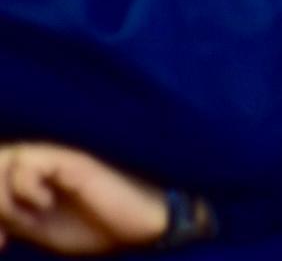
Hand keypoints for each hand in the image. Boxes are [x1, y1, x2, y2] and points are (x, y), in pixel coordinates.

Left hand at [0, 143, 170, 254]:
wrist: (147, 223)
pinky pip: (28, 163)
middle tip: (4, 238)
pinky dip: (25, 188)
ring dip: (2, 198)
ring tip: (25, 220)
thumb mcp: (44, 231)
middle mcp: (41, 162)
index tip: (1, 244)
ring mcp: (56, 157)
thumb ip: (13, 218)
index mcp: (33, 178)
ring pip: (3, 160)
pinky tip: (45, 204)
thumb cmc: (101, 226)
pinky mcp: (72, 159)